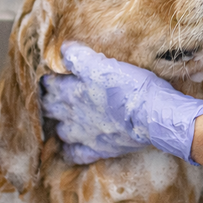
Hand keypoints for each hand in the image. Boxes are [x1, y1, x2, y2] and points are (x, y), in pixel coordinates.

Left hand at [39, 42, 202, 164]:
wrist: (153, 116)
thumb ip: (79, 56)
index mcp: (71, 92)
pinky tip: (72, 147)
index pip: (50, 84)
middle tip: (52, 95)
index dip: (49, 79)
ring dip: (59, 124)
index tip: (50, 75)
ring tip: (62, 119)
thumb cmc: (131, 86)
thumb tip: (63, 48)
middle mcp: (72, 115)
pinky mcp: (98, 149)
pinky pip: (75, 154)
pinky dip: (71, 151)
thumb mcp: (104, 64)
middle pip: (50, 108)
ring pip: (60, 131)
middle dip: (49, 101)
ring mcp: (84, 135)